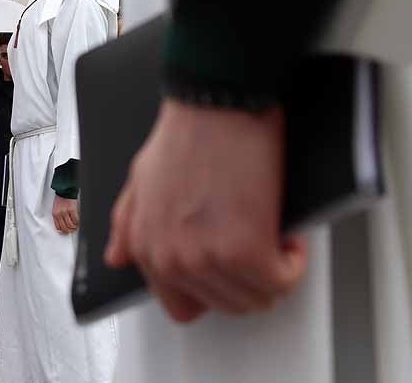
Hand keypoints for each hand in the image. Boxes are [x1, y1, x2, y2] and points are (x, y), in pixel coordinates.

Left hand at [52, 195, 78, 233]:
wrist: (65, 190)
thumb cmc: (61, 198)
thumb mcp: (56, 208)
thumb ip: (59, 216)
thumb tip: (63, 224)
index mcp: (55, 214)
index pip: (58, 226)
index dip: (63, 230)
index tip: (66, 231)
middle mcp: (59, 214)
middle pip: (64, 227)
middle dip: (69, 230)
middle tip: (72, 230)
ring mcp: (65, 212)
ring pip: (70, 225)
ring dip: (74, 227)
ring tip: (76, 226)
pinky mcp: (72, 210)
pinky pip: (75, 220)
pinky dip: (77, 222)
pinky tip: (78, 222)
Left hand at [104, 98, 307, 323]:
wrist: (216, 106)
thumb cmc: (187, 134)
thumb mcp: (141, 179)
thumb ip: (128, 223)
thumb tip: (118, 256)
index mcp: (147, 246)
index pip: (180, 305)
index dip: (212, 289)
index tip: (228, 267)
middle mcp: (172, 260)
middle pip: (225, 306)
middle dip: (247, 279)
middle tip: (257, 243)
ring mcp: (207, 259)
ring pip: (256, 299)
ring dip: (273, 271)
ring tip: (270, 233)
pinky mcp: (247, 251)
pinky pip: (282, 281)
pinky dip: (293, 261)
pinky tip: (286, 234)